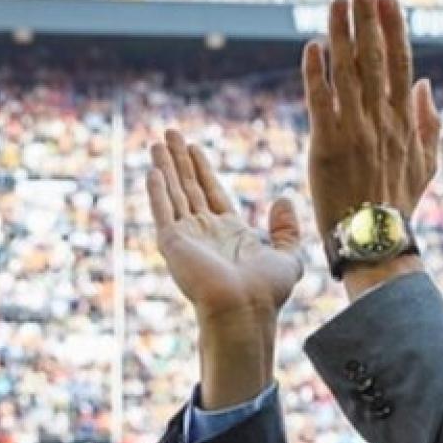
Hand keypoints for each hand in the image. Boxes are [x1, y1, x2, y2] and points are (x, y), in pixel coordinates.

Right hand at [147, 129, 304, 327]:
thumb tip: (284, 199)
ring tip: (158, 141)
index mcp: (229, 234)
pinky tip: (153, 171)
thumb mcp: (289, 256)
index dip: (202, 168)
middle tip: (170, 132)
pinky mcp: (174, 244)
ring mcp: (187, 238)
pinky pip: (163, 212)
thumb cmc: (267, 291)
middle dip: (180, 159)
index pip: (211, 193)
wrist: (245, 309)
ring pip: (174, 194)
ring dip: (165, 167)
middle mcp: (205, 233)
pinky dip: (157, 191)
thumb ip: (287, 230)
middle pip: (189, 187)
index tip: (193, 147)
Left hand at [302, 0, 440, 241]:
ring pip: (347, 73)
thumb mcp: (426, 165)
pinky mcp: (326, 146)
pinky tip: (312, 46)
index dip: (394, 30)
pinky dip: (316, 73)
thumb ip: (428, 124)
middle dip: (369, 18)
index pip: (400, 66)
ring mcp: (354, 132)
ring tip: (337, 2)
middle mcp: (381, 122)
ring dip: (341, 34)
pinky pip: (320, 102)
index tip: (389, 0)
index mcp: (404, 123)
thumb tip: (426, 85)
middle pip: (375, 59)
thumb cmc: (397, 204)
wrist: (373, 239)